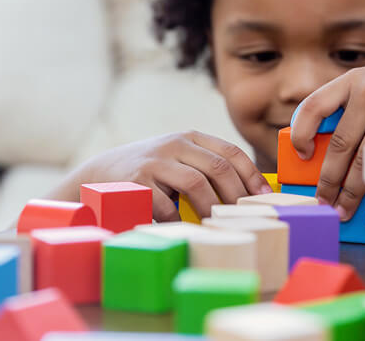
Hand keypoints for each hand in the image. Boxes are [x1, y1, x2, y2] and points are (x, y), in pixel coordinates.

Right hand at [60, 131, 271, 220]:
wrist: (100, 173)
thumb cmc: (151, 171)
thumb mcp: (179, 158)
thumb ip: (207, 166)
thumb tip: (252, 193)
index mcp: (190, 137)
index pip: (231, 152)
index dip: (252, 175)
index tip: (265, 198)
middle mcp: (175, 144)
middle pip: (218, 168)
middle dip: (236, 195)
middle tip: (244, 217)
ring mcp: (155, 161)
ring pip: (196, 184)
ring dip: (211, 208)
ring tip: (216, 224)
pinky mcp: (138, 181)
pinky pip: (167, 205)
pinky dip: (179, 220)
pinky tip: (184, 227)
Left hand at [289, 61, 364, 223]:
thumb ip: (354, 109)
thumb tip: (327, 156)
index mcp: (355, 80)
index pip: (315, 106)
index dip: (302, 133)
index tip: (301, 155)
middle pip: (340, 146)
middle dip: (328, 181)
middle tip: (323, 201)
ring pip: (363, 164)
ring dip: (351, 195)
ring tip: (343, 212)